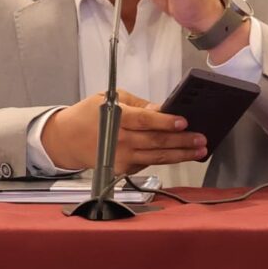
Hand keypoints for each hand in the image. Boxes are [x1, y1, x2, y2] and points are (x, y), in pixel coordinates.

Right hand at [40, 89, 207, 177]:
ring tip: (199, 150)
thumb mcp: (111, 99)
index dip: (165, 122)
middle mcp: (119, 140)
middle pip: (155, 141)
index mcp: (116, 118)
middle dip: (181, 141)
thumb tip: (164, 108)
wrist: (65, 140)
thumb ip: (139, 105)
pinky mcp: (120, 169)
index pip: (145, 121)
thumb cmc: (89, 115)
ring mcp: (120, 157)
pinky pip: (147, 163)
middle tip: (202, 138)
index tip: (184, 122)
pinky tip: (182, 155)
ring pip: (155, 156)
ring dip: (180, 154)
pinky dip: (165, 159)